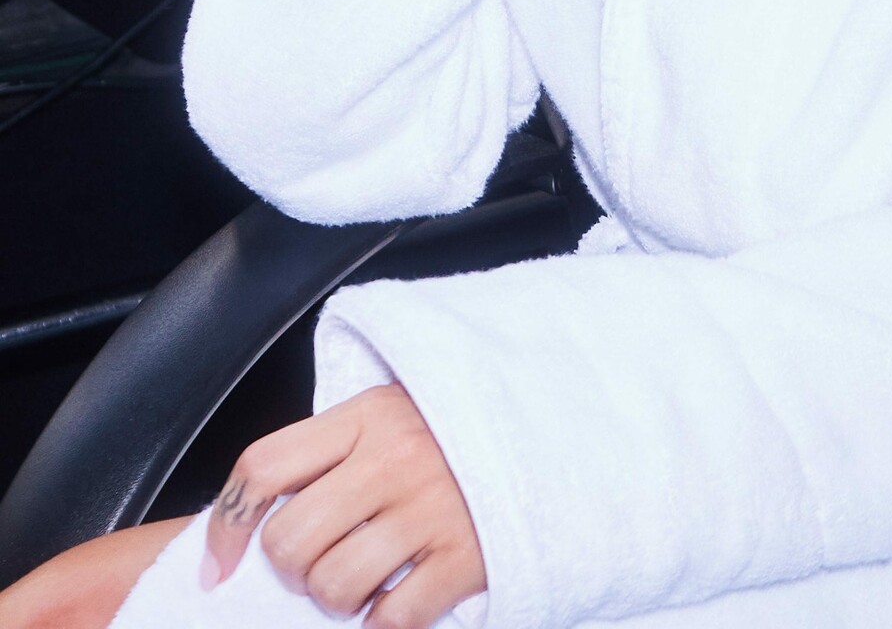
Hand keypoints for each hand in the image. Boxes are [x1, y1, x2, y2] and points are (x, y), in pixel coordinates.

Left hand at [201, 384, 484, 627]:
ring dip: (335, 598)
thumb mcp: (387, 411)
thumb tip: (251, 518)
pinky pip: (392, 619)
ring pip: (333, 586)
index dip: (226, 525)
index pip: (264, 468)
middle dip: (290, 568)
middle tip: (316, 561)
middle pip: (290, 539)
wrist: (546, 421)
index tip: (219, 564)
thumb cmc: (451, 426)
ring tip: (361, 578)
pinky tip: (397, 597)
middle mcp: (394, 459)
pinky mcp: (468, 556)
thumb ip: (330, 449)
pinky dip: (383, 621)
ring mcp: (432, 509)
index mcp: (366, 416)